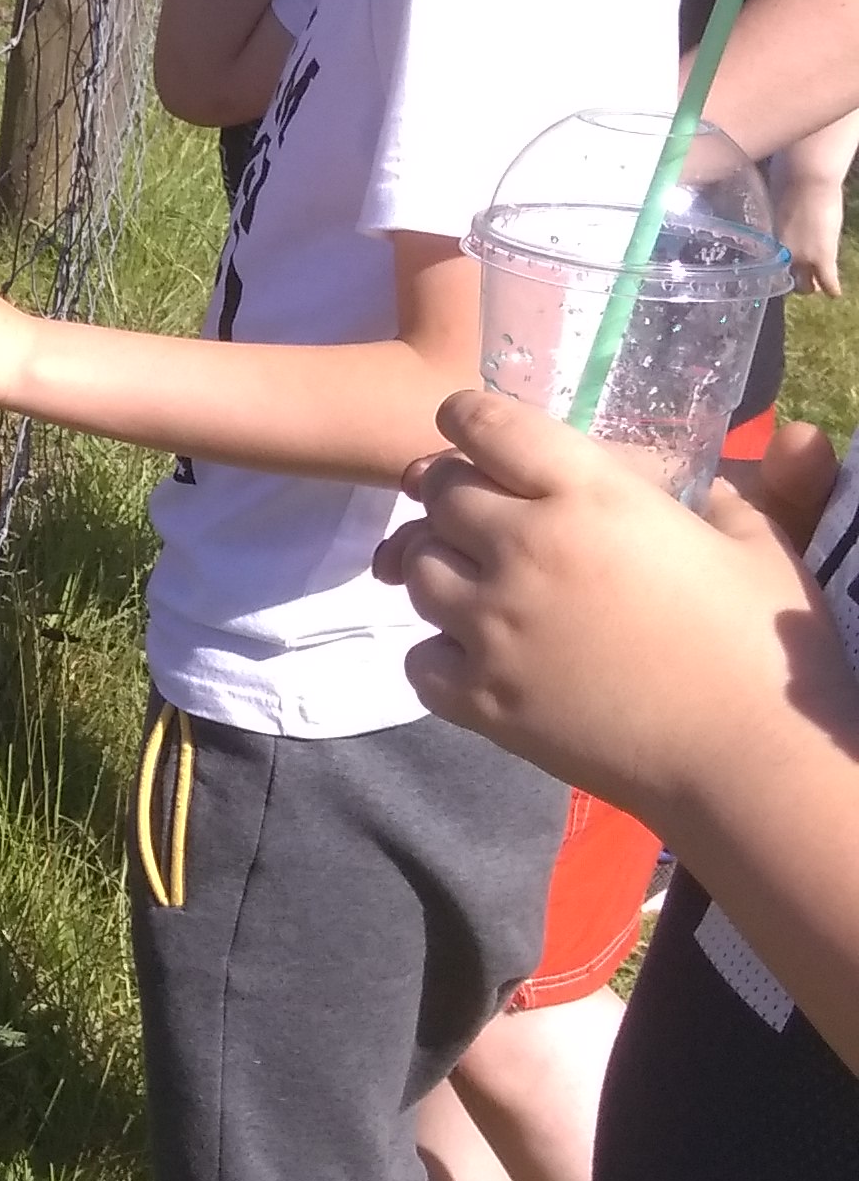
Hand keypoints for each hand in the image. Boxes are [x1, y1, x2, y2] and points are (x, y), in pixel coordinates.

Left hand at [375, 387, 834, 830]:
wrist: (750, 762)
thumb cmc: (763, 645)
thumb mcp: (754, 542)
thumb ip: (717, 496)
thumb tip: (728, 470)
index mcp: (588, 495)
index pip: (485, 424)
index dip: (466, 418)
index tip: (468, 429)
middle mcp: (524, 548)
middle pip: (439, 495)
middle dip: (450, 492)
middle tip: (476, 512)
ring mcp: (493, 627)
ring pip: (416, 571)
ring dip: (439, 567)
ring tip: (477, 582)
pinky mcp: (481, 700)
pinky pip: (418, 658)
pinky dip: (436, 652)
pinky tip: (475, 655)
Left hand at [775, 150, 848, 299]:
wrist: (808, 177)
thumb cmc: (789, 180)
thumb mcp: (774, 204)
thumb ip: (777, 220)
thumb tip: (782, 220)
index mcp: (766, 239)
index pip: (770, 263)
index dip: (778, 268)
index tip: (781, 270)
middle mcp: (779, 252)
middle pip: (786, 277)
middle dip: (794, 280)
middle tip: (801, 281)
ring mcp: (800, 256)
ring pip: (806, 284)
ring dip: (813, 285)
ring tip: (818, 287)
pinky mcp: (823, 256)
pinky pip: (827, 280)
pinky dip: (831, 288)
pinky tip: (834, 294)